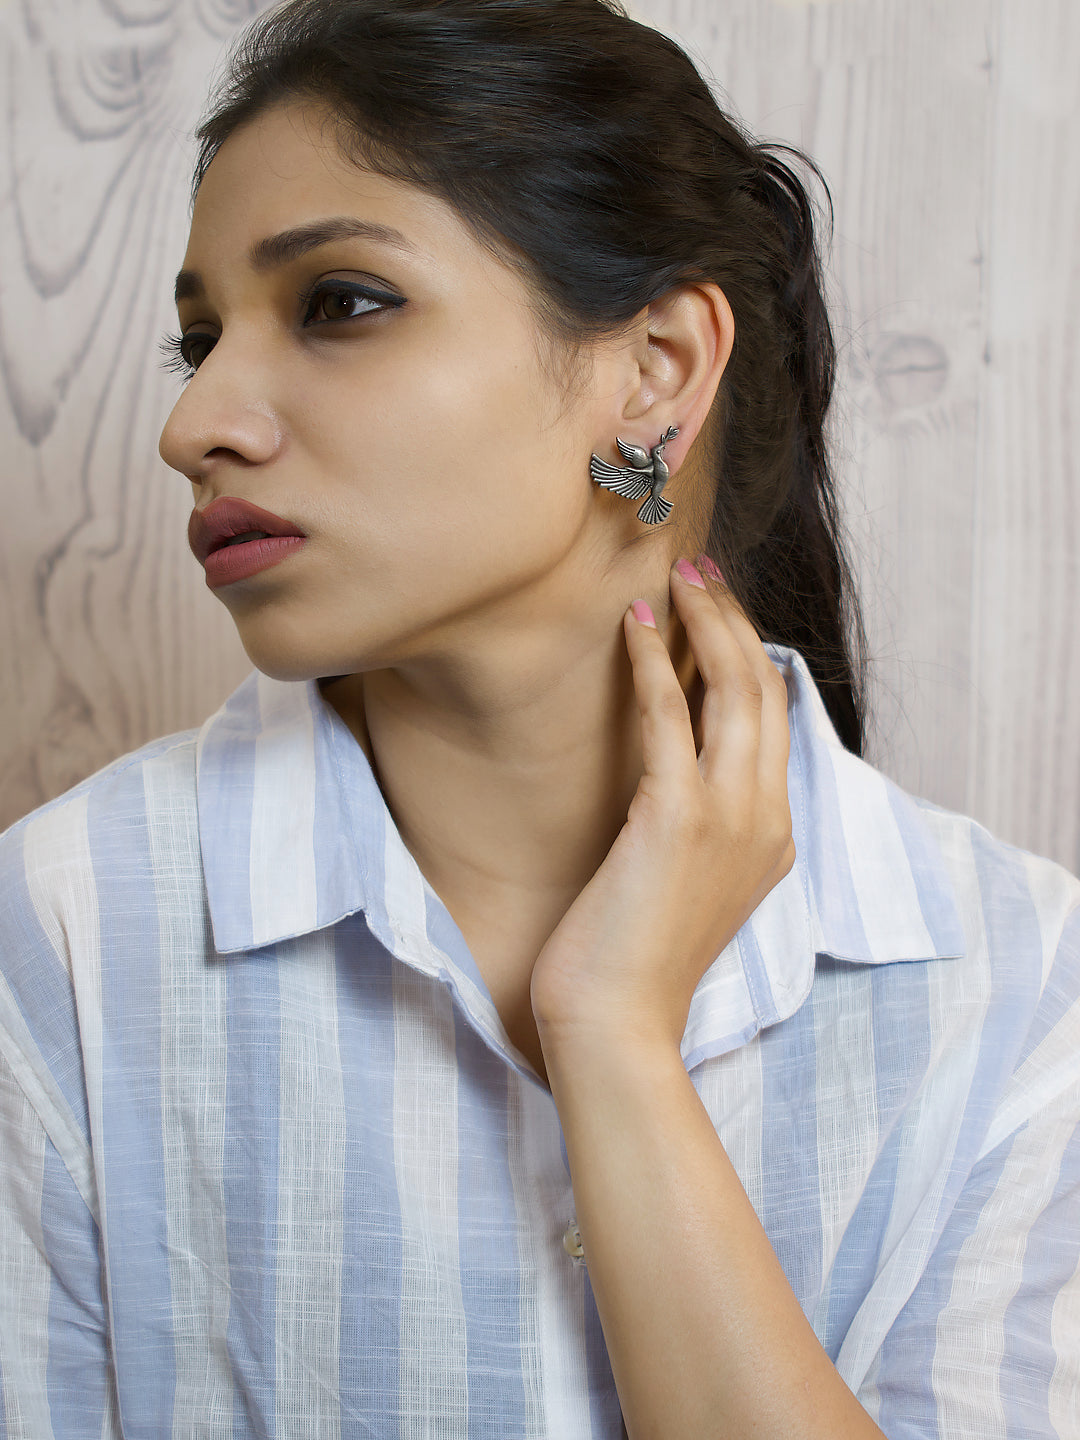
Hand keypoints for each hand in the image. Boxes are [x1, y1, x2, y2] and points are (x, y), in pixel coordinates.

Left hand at [529, 556, 795, 1051]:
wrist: (617, 1026)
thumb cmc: (634, 961)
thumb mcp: (687, 886)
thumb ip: (701, 829)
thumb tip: (673, 776)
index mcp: (774, 836)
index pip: (775, 722)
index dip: (749, 656)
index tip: (718, 611)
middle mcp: (766, 819)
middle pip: (765, 691)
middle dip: (734, 619)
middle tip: (701, 569)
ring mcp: (730, 818)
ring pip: (734, 690)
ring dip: (706, 622)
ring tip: (677, 574)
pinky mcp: (677, 819)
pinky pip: (671, 716)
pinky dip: (654, 661)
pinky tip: (633, 623)